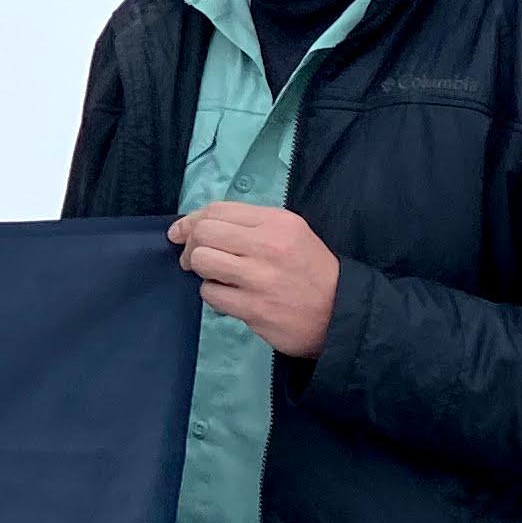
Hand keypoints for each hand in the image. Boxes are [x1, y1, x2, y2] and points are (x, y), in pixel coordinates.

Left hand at [170, 202, 339, 358]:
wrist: (341, 311)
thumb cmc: (311, 270)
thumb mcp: (290, 234)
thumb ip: (250, 225)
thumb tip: (199, 224)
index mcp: (276, 222)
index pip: (218, 211)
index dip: (191, 220)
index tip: (180, 232)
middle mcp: (267, 246)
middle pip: (204, 234)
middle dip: (190, 246)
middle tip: (193, 259)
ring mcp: (260, 278)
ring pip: (202, 262)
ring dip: (200, 271)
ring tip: (213, 277)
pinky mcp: (254, 308)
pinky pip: (211, 294)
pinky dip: (213, 295)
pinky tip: (228, 296)